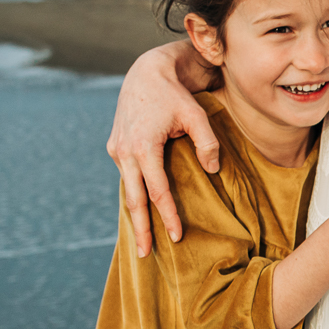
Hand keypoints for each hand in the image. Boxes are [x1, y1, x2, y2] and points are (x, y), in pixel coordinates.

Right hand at [108, 42, 220, 252]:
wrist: (145, 73)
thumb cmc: (174, 94)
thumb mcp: (196, 114)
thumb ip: (207, 142)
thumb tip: (213, 170)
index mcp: (143, 146)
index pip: (157, 191)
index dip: (167, 216)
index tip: (176, 237)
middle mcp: (124, 151)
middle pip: (134, 200)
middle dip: (140, 229)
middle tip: (145, 254)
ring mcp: (116, 150)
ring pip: (127, 190)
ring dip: (134, 216)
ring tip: (142, 240)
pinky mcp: (115, 147)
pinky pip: (126, 178)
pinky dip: (133, 196)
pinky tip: (140, 212)